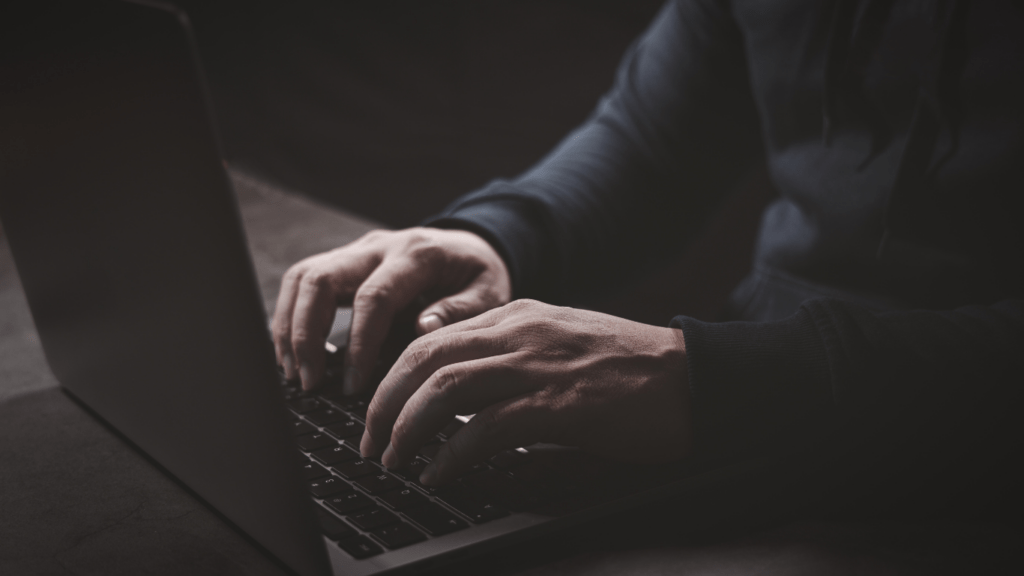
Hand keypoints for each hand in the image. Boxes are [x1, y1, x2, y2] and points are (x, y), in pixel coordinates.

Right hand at [272, 228, 511, 391]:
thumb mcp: (489, 293)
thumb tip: (423, 330)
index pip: (373, 297)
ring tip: (293, 372)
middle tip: (308, 381)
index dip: (358, 344)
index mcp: (417, 255)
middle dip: (306, 334)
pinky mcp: (344, 261)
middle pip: (321, 280)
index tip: (352, 385)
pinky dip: (290, 316)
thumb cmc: (479, 276)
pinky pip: (303, 281)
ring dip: (290, 326)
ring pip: (302, 277)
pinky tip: (293, 353)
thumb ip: (460, 311)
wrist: (471, 245)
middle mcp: (379, 246)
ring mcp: (357, 251)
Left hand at [360, 299, 691, 484]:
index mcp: (518, 317)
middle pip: (424, 357)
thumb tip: (464, 419)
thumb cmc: (631, 373)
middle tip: (369, 442)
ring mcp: (538, 364)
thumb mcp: (561, 351)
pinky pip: (484, 427)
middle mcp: (520, 332)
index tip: (378, 410)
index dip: (394, 376)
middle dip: (384, 403)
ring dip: (406, 428)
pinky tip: (440, 474)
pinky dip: (451, 454)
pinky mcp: (558, 403)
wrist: (694, 378)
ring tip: (392, 461)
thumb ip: (511, 369)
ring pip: (443, 387)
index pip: (432, 337)